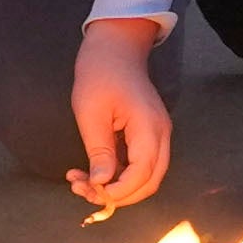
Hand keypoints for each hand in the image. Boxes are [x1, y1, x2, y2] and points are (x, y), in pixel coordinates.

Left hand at [65, 18, 172, 212]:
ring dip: (116, 186)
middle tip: (84, 192)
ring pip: (145, 176)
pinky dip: (117, 173)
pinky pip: (138, 163)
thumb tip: (101, 184)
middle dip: (119, 195)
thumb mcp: (91, 114)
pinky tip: (90, 171)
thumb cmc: (100, 74)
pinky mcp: (148, 134)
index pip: (142, 174)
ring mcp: (156, 134)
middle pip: (150, 182)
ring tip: (81, 181)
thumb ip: (99, 152)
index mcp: (149, 128)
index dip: (120, 191)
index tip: (93, 192)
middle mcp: (160, 134)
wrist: (114, 48)